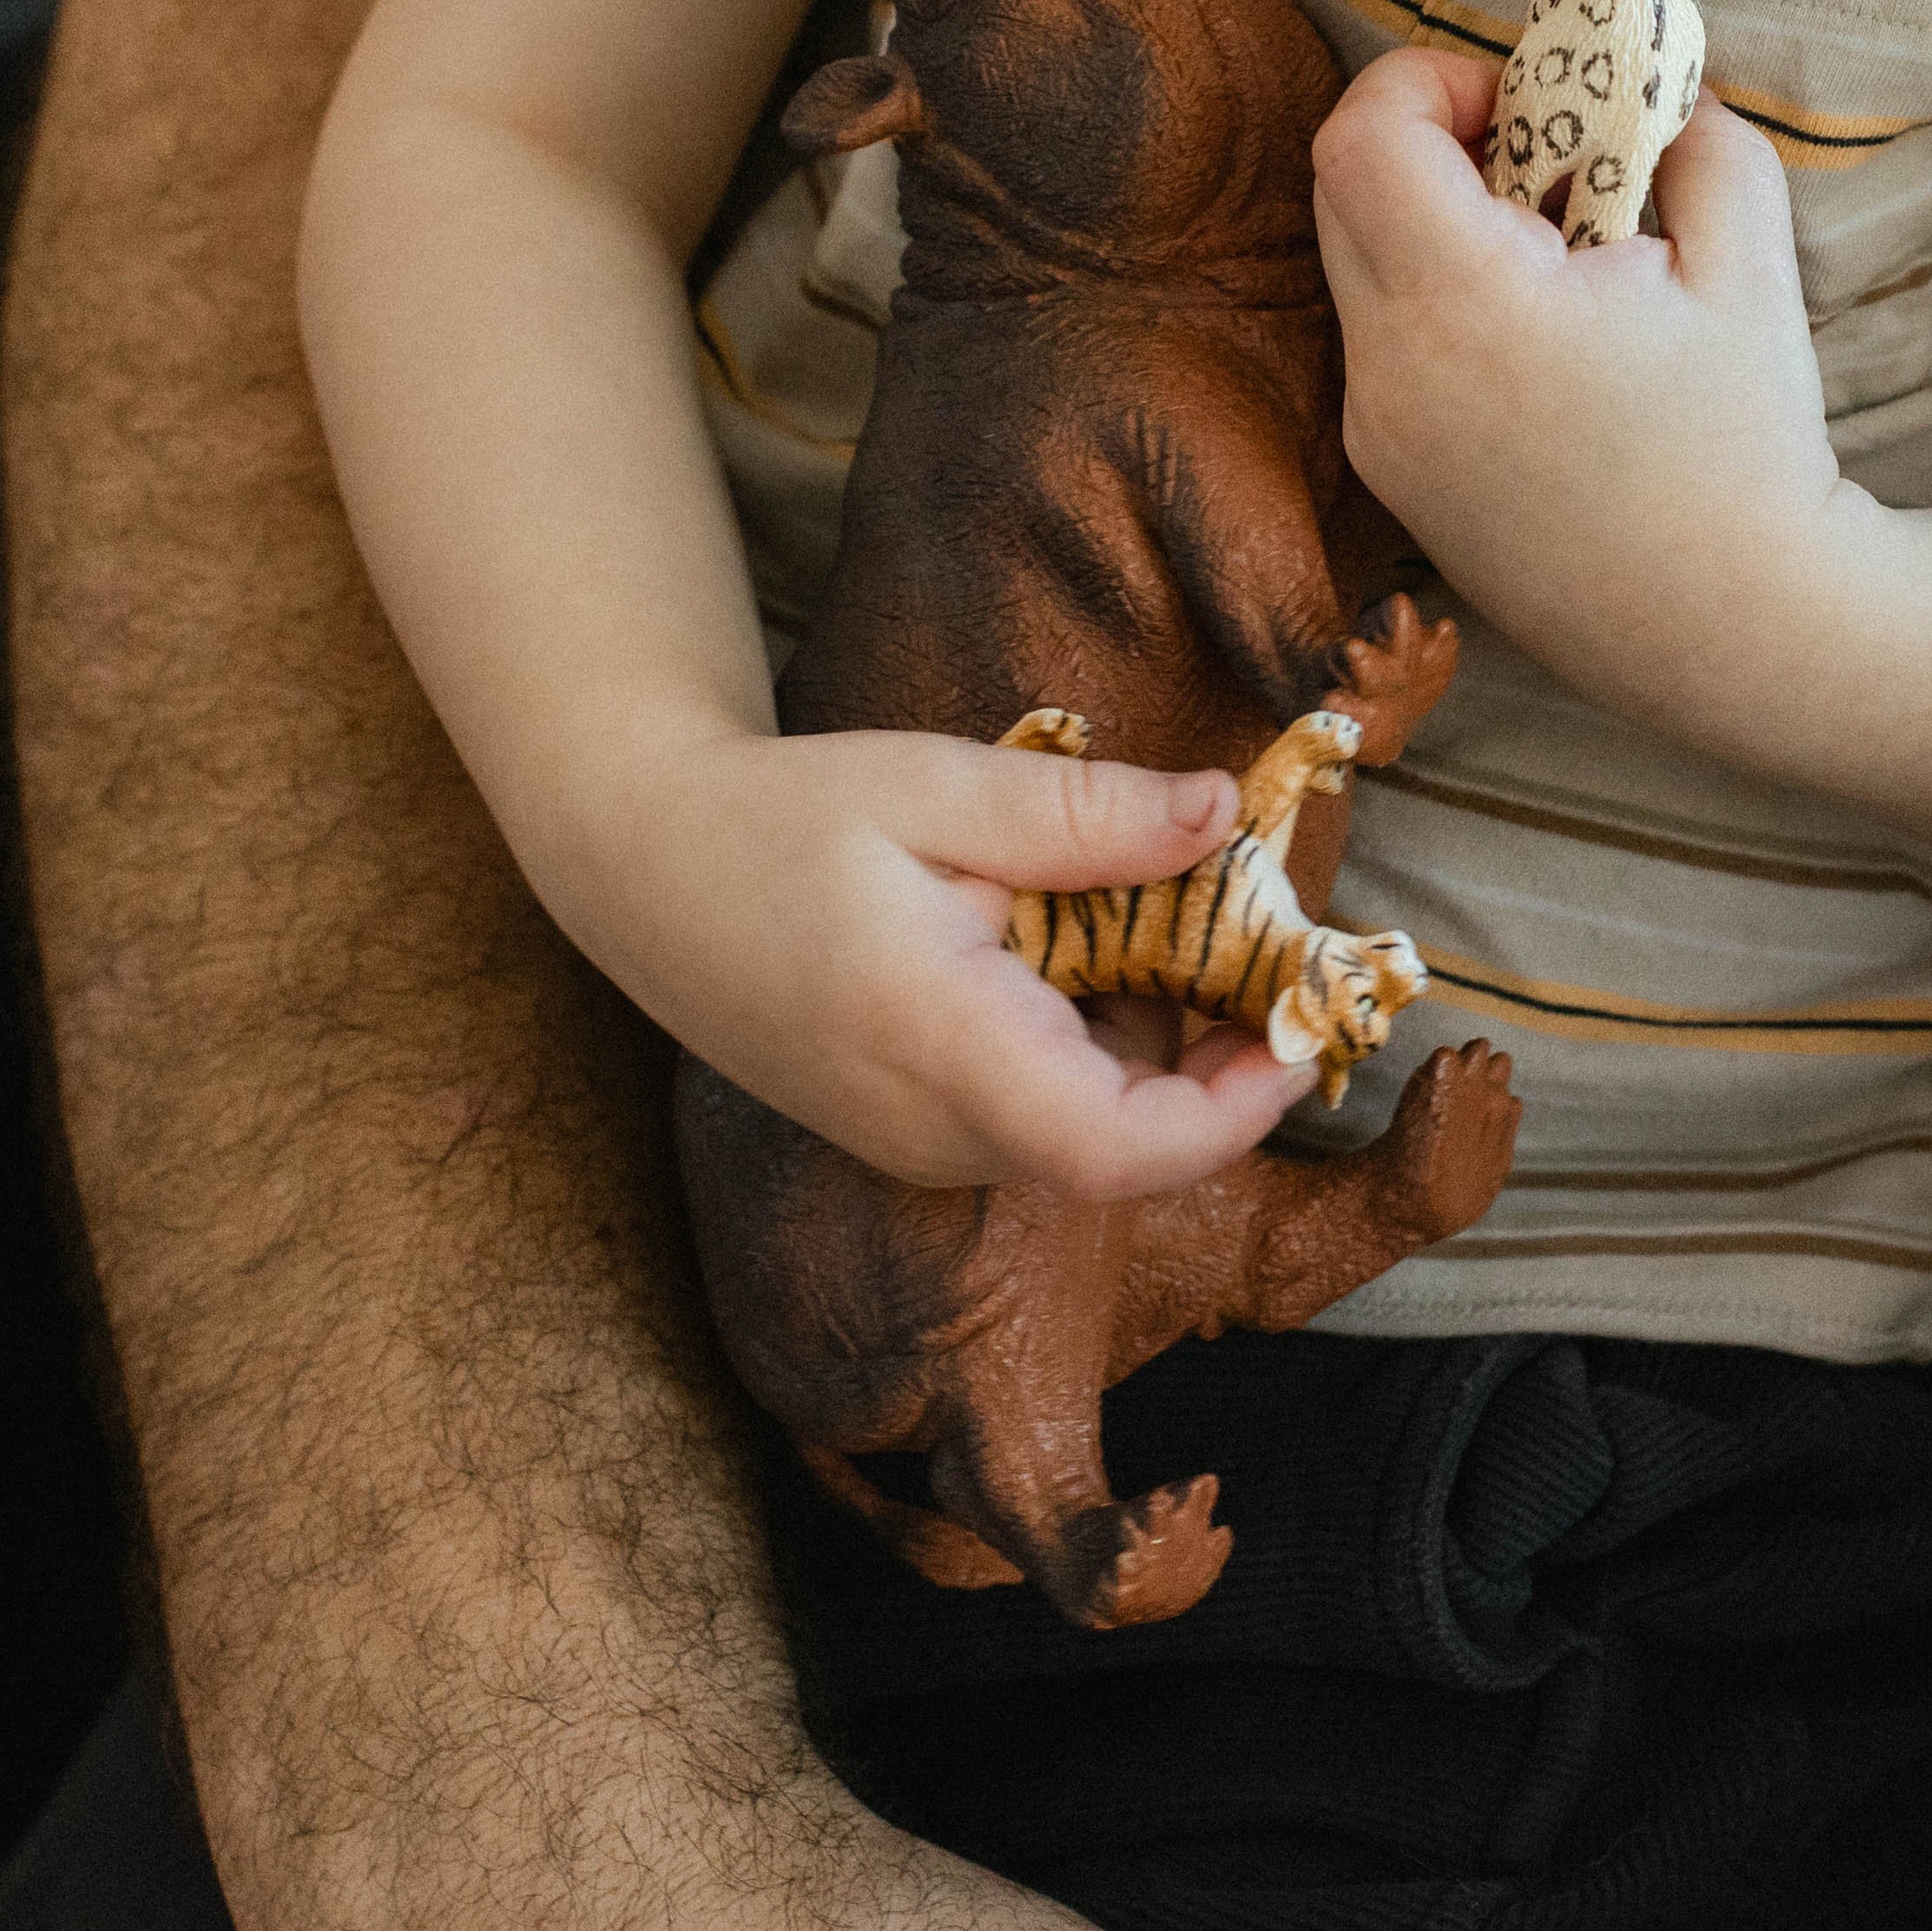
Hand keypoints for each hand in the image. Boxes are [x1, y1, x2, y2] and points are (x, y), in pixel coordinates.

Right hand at [555, 722, 1319, 1193]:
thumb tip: (1224, 816)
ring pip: (1090, 1136)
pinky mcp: (916, 1138)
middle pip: (1123, 1147)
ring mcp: (918, 1146)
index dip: (1230, 1109)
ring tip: (1176, 922)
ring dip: (1161, 1050)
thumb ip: (1082, 813)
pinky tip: (1091, 950)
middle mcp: (928, 1126)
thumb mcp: (932, 784)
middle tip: (1260, 938)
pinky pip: (1045, 1120)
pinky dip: (1100, 1050)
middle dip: (1218, 1060)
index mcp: (935, 1037)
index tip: (1289, 1024)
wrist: (642, 876)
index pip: (1113, 1146)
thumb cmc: (778, 819)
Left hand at [1311, 48, 1857, 755]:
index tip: (1520, 101)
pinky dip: (1435, 301)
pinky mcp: (1389, 476)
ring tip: (1552, 257)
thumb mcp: (1752, 262)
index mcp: (1466, 307)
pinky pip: (1379, 342)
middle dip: (1427, 140)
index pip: (1361, 135)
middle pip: (1338, 189)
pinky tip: (1538, 339)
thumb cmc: (1745, 448)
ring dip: (1431, 224)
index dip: (1427, 80)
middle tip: (1540, 160)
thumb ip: (1700, 143)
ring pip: (1353, 266)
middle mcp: (1389, 373)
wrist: (1732, 630)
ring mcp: (1377, 433)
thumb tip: (1658, 93)